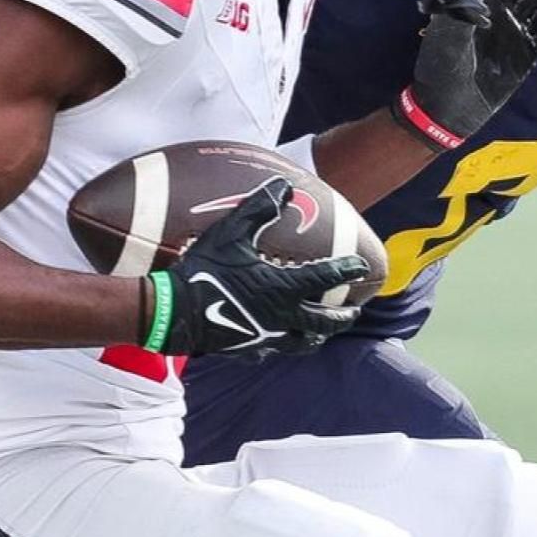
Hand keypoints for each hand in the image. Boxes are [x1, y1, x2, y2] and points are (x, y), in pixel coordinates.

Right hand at [145, 178, 367, 357]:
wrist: (175, 314)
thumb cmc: (205, 271)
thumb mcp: (231, 233)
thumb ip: (258, 209)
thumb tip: (282, 186)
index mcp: (283, 288)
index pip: (325, 278)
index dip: (346, 270)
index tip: (361, 266)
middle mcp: (282, 316)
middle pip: (324, 322)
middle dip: (342, 317)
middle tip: (353, 310)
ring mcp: (266, 337)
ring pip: (302, 342)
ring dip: (317, 335)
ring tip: (321, 332)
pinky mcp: (249, 349)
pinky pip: (272, 349)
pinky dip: (281, 343)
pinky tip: (276, 339)